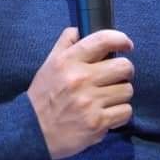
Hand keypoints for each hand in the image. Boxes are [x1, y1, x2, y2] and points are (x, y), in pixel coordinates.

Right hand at [27, 28, 134, 159]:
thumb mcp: (49, 64)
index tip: (126, 45)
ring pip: (127, 90)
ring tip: (106, 98)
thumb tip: (82, 28)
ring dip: (120, 95)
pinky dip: (119, 113)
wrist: (33, 131)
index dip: (121, 40)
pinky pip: (125, 112)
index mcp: (68, 61)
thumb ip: (66, 43)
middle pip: (124, 67)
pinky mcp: (97, 123)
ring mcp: (90, 102)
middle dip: (124, 71)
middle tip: (116, 77)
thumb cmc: (43, 95)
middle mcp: (80, 79)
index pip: (103, 40)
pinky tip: (106, 113)